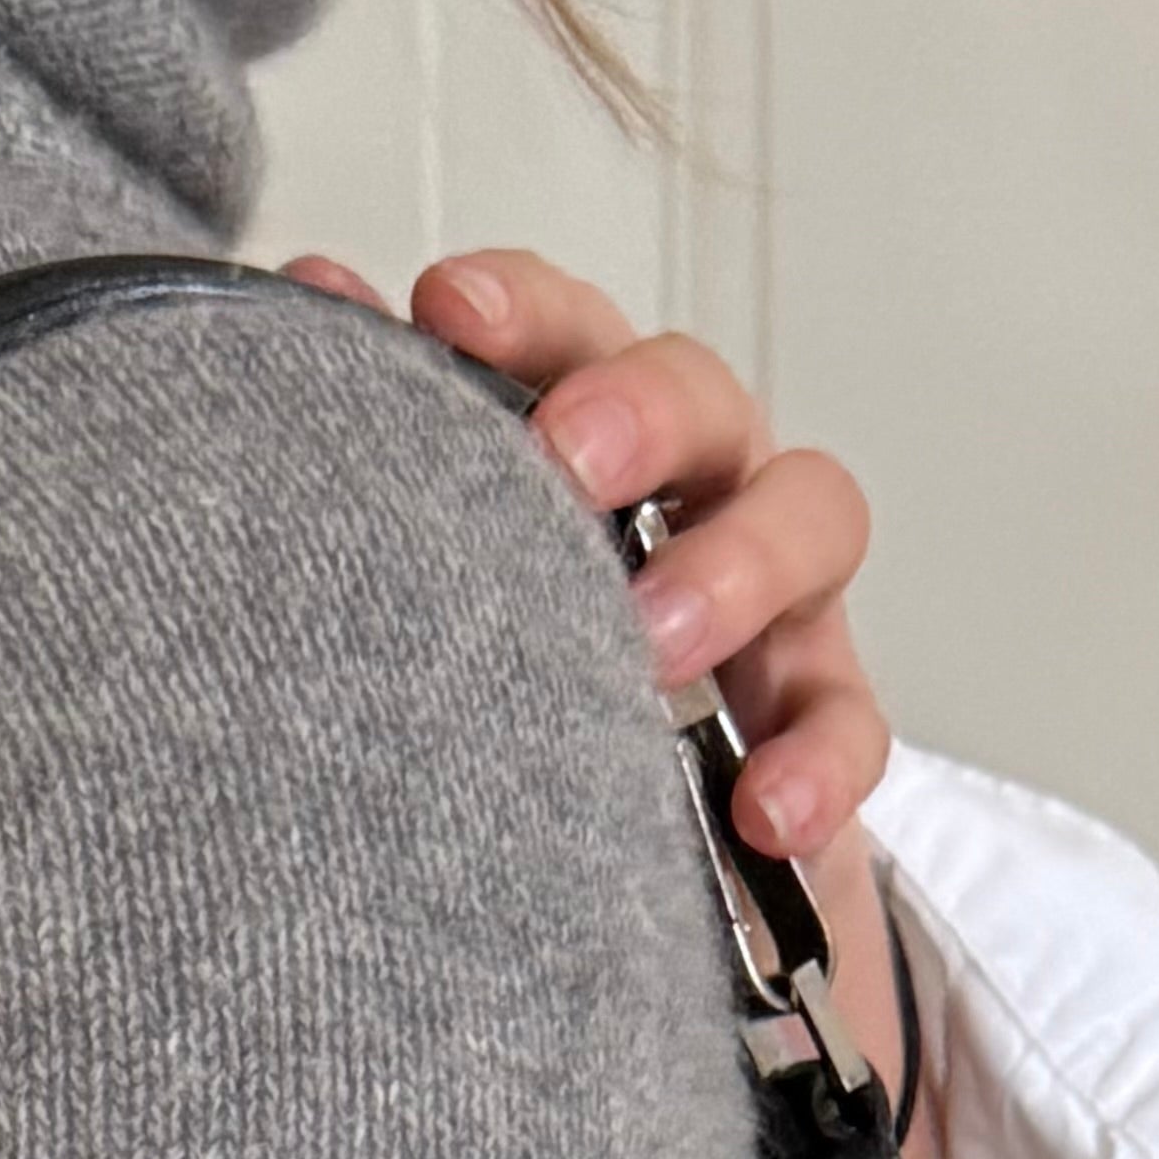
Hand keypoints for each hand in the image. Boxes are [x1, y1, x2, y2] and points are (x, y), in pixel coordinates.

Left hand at [286, 243, 917, 1158]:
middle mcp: (694, 488)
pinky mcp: (819, 722)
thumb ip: (388, 444)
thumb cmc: (517, 677)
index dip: (521, 308)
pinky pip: (850, 723)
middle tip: (567, 459)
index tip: (446, 310)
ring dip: (736, 566)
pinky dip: (818, 760)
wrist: (613, 867)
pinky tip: (764, 813)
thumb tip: (307, 292)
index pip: (570, 332)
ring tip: (654, 642)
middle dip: (639, 413)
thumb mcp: (447, 574)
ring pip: (811, 520)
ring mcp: (774, 599)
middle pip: (702, 396)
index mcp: (591, 432)